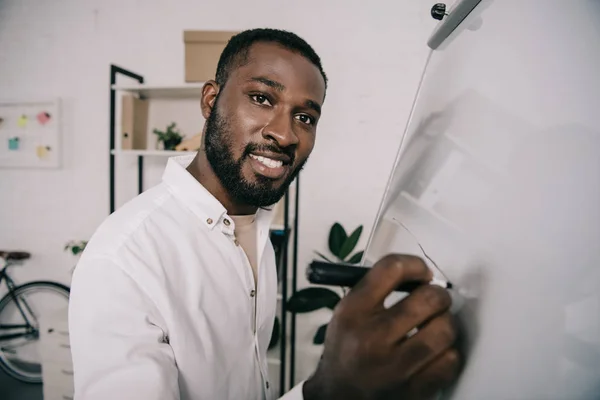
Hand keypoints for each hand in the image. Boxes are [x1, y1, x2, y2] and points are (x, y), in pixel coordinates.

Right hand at [303, 254, 460, 399]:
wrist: (340, 396)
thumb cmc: (347, 348)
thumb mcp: (346, 312)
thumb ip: (376, 289)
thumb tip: (420, 275)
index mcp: (353, 311)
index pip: (391, 269)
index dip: (415, 265)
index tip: (422, 273)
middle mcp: (372, 337)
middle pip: (428, 298)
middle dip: (438, 295)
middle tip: (434, 301)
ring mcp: (395, 367)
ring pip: (445, 330)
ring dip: (446, 324)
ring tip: (435, 326)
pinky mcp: (413, 391)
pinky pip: (450, 361)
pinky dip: (448, 353)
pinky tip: (435, 353)